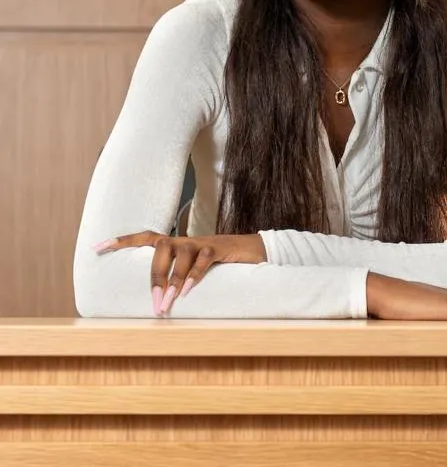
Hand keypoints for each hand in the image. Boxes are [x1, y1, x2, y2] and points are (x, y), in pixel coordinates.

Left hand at [93, 231, 266, 315]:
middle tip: (154, 303)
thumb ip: (175, 279)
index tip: (97, 248)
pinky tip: (187, 292)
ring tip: (168, 302)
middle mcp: (185, 240)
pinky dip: (194, 276)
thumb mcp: (193, 271)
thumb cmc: (217, 264)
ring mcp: (202, 242)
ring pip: (181, 254)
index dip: (122, 241)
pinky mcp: (219, 248)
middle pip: (161, 247)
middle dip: (154, 276)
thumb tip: (155, 303)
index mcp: (175, 245)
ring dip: (173, 280)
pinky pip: (203, 259)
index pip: (144, 237)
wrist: (253, 251)